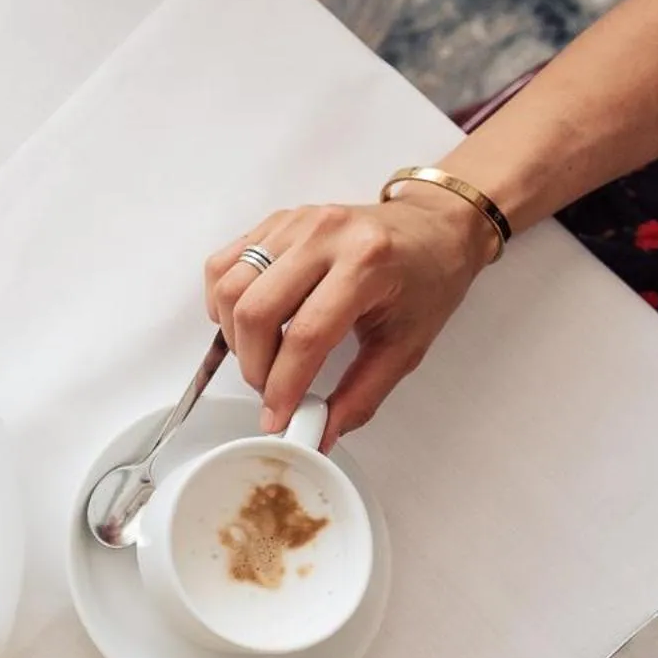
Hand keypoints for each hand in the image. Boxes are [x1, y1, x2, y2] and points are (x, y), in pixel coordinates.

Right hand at [203, 184, 499, 446]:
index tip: (277, 417)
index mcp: (367, 263)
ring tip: (261, 356)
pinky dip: (223, 301)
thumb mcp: (406, 346)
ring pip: (230, 287)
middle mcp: (325, 234)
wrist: (434, 228)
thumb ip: (361, 396)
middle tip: (269, 389)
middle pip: (257, 310)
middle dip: (254, 366)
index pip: (306, 334)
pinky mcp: (274, 222)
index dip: (284, 385)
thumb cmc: (427, 280)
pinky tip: (246, 321)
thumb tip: (320, 436)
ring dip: (235, 336)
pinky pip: (223, 265)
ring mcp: (294, 222)